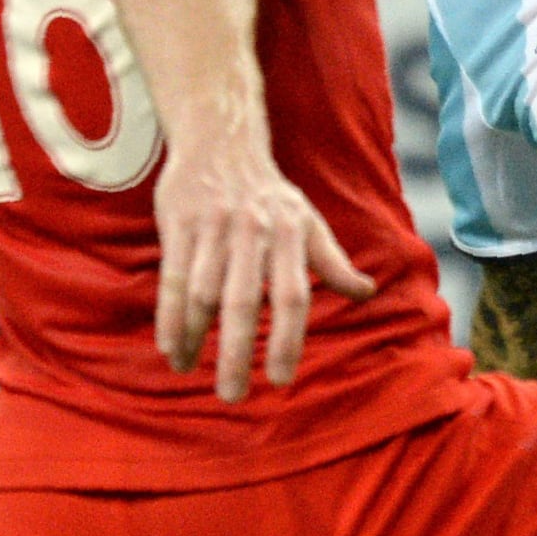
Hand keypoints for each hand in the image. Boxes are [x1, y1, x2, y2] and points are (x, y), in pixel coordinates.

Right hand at [152, 131, 375, 398]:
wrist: (221, 140)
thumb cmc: (269, 193)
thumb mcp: (308, 221)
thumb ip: (333, 261)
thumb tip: (367, 293)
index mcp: (290, 236)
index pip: (292, 296)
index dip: (287, 339)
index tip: (279, 379)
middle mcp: (253, 232)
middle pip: (242, 301)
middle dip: (236, 352)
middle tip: (232, 395)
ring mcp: (213, 227)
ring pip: (202, 293)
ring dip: (194, 337)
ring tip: (189, 372)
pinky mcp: (179, 223)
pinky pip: (173, 278)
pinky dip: (169, 315)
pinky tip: (170, 346)